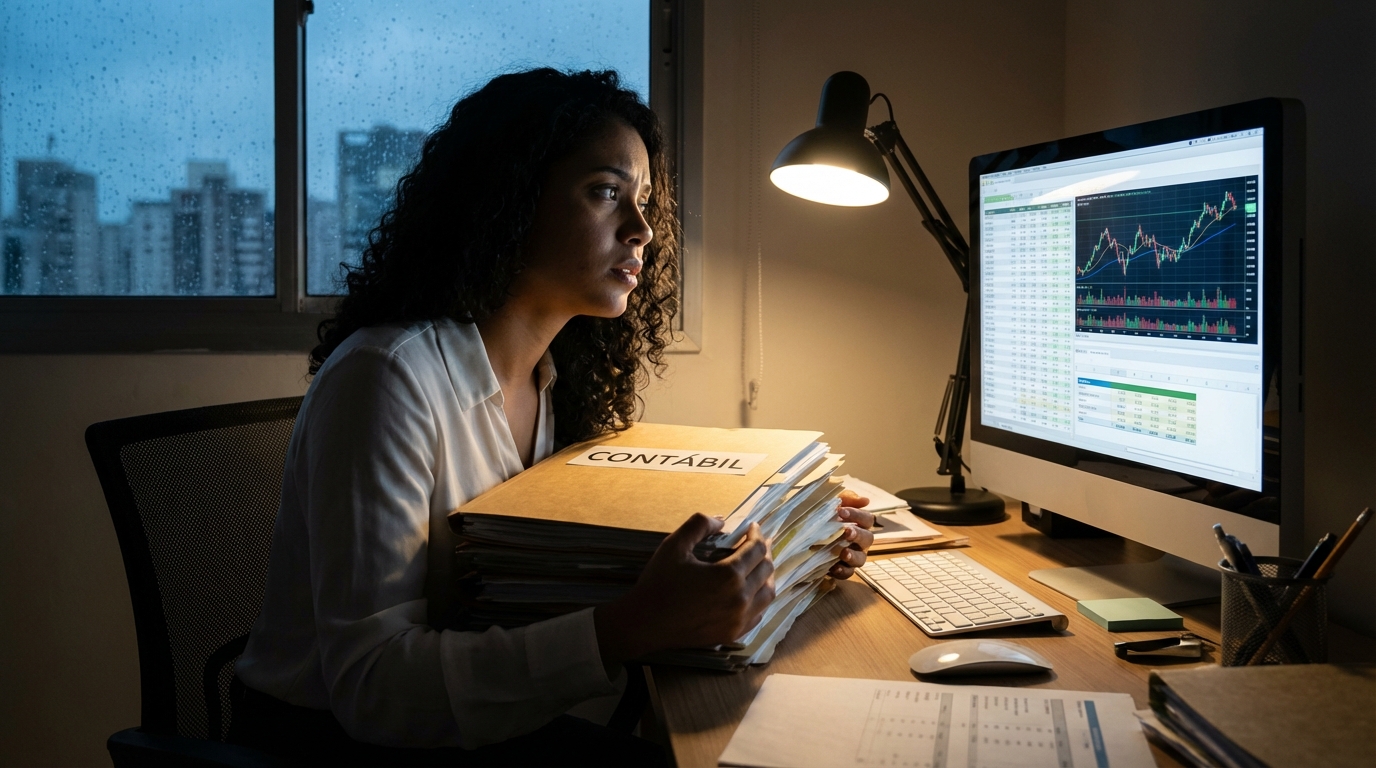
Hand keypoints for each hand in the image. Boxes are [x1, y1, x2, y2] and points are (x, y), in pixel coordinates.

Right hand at [594, 514, 773, 667]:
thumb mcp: (674, 545)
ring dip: (767, 576)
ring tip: (758, 565)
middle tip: (756, 543)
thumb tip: (721, 520)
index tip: (752, 527)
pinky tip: (751, 592)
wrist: (646, 623)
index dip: (757, 534)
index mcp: (729, 575)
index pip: (756, 549)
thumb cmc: (659, 583)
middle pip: (766, 570)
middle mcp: (740, 598)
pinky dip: (760, 599)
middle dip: (763, 552)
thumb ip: (699, 525)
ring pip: (768, 594)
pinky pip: (759, 614)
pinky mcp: (733, 634)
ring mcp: (739, 620)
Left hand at [830, 490, 873, 579]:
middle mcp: (859, 541)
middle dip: (858, 535)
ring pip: (861, 559)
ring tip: (844, 553)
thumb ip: (846, 498)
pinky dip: (843, 571)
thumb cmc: (821, 515)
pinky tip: (834, 567)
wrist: (799, 534)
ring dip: (854, 555)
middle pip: (868, 539)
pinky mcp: (842, 569)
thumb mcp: (830, 502)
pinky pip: (848, 573)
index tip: (841, 512)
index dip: (857, 515)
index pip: (867, 519)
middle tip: (846, 531)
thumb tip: (865, 501)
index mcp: (859, 524)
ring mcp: (852, 556)